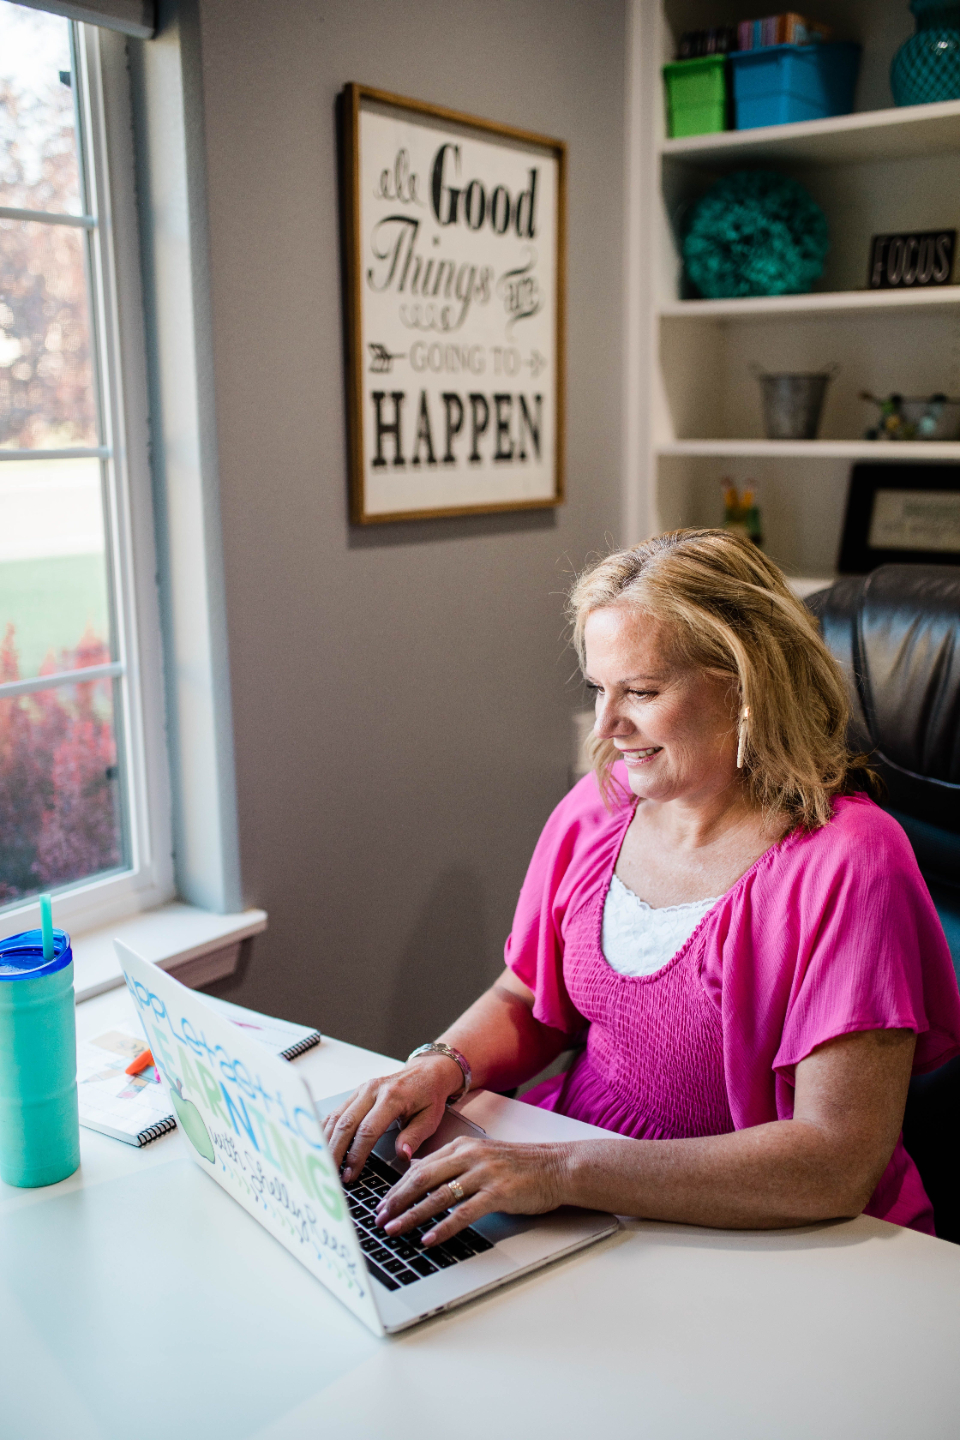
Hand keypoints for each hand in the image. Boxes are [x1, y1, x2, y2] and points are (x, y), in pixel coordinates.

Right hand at [322, 1053, 463, 1181]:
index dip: (357, 1154)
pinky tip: (320, 1144)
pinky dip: (326, 1129)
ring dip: (328, 1142)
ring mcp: (362, 1090)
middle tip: (331, 1174)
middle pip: (346, 1123)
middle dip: (336, 1151)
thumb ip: (414, 1137)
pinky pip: (336, 1112)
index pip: (368, 1129)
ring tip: (325, 1164)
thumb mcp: (430, 1118)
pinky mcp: (356, 1093)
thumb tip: (402, 1155)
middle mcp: (372, 1090)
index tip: (351, 1174)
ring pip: (337, 1117)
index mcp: (392, 1097)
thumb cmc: (429, 1096)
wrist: (427, 1072)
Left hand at [374, 1135, 568, 1245]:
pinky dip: (442, 1227)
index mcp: (462, 1147)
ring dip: (412, 1215)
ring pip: (438, 1196)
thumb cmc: (521, 1166)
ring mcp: (483, 1174)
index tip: (381, 1205)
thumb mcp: (481, 1156)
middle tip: (379, 1218)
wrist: (557, 1167)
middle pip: (422, 1179)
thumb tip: (419, 1173)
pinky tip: (429, 1238)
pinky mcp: (497, 1193)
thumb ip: (452, 1164)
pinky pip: (463, 1213)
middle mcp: (469, 1157)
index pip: (420, 1167)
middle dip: (396, 1201)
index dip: (397, 1187)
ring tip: (395, 1230)